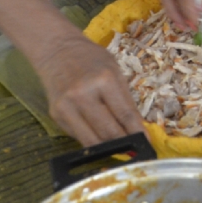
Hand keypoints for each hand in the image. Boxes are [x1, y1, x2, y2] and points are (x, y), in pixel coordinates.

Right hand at [35, 32, 146, 146]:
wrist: (57, 51)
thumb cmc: (91, 59)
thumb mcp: (115, 71)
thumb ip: (125, 99)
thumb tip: (137, 128)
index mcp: (104, 80)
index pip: (125, 115)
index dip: (137, 133)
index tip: (146, 144)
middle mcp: (83, 95)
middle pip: (109, 131)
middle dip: (124, 144)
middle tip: (135, 151)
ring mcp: (67, 107)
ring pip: (92, 141)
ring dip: (109, 148)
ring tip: (121, 150)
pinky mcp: (55, 115)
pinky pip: (78, 136)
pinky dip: (92, 141)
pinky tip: (101, 140)